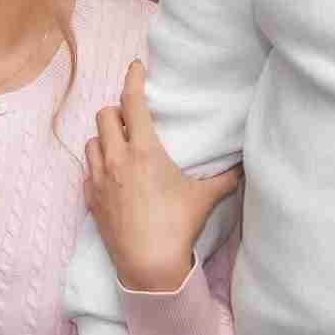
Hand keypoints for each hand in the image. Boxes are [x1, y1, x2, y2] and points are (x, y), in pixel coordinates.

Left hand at [83, 61, 241, 290]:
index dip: (133, 79)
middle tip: (132, 117)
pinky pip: (87, 170)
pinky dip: (97, 166)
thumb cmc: (178, 227)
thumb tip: (246, 165)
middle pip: (104, 115)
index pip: (131, 102)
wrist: (149, 266)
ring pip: (91, 141)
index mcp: (144, 151)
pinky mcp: (90, 199)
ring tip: (121, 145)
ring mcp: (98, 179)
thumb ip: (227, 176)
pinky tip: (111, 175)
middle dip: (117, 111)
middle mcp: (116, 159)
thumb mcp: (207, 197)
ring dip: (104, 138)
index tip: (136, 68)